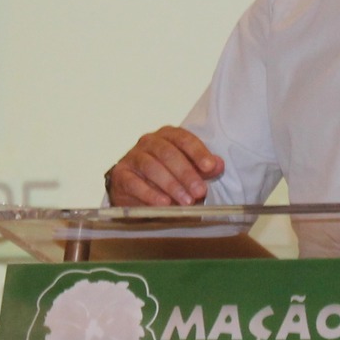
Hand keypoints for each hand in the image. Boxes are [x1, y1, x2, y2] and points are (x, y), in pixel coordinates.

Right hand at [106, 127, 224, 205]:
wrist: (133, 189)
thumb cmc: (166, 176)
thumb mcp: (188, 171)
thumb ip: (203, 168)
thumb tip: (218, 164)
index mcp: (168, 135)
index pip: (184, 138)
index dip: (198, 152)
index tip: (210, 167)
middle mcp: (149, 141)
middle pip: (168, 153)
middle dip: (186, 173)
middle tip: (199, 191)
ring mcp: (132, 156)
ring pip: (151, 167)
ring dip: (171, 185)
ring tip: (185, 201)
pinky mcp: (121, 174)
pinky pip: (134, 183)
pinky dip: (150, 194)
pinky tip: (163, 204)